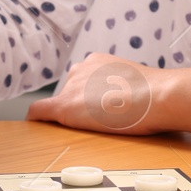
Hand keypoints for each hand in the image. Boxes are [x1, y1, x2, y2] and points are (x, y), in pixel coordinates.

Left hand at [25, 54, 190, 135]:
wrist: (156, 96)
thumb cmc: (156, 93)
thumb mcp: (138, 82)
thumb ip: (126, 87)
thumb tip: (134, 99)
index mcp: (97, 61)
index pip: (84, 81)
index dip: (90, 97)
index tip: (99, 109)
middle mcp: (80, 69)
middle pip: (70, 92)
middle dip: (79, 106)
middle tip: (99, 122)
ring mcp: (71, 88)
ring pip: (61, 104)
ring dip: (68, 116)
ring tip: (87, 129)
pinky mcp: (65, 106)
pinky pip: (40, 111)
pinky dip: (36, 119)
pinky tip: (34, 126)